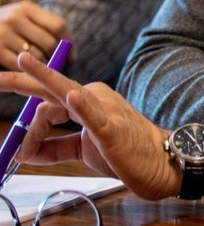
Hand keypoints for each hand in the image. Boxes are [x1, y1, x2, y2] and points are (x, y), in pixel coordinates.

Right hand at [0, 1, 70, 68]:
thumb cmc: (4, 26)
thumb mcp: (21, 18)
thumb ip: (44, 28)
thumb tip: (71, 53)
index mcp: (26, 8)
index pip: (58, 25)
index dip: (69, 42)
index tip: (72, 55)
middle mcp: (14, 17)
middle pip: (49, 42)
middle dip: (55, 56)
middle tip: (53, 63)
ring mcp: (2, 33)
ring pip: (35, 56)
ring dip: (39, 65)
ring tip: (34, 65)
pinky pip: (17, 65)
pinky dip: (22, 70)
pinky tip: (21, 69)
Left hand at [0, 52, 181, 200]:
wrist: (163, 162)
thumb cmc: (125, 153)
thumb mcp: (83, 150)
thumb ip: (54, 148)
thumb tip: (23, 151)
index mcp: (87, 101)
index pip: (46, 105)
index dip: (28, 127)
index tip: (19, 149)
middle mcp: (94, 97)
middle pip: (51, 86)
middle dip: (20, 78)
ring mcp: (105, 110)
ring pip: (66, 94)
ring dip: (42, 79)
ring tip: (21, 62)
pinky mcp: (113, 129)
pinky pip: (94, 115)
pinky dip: (82, 105)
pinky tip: (72, 96)